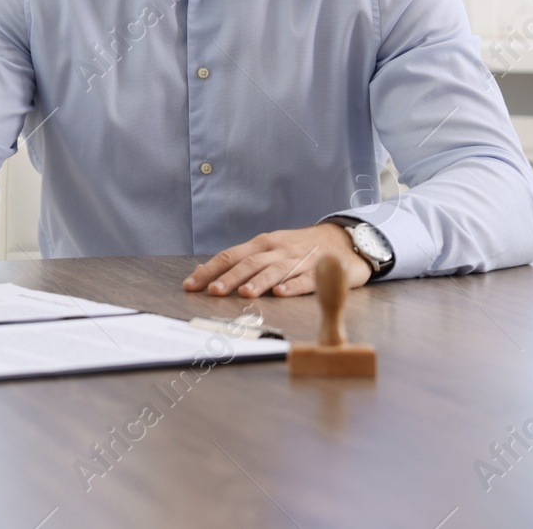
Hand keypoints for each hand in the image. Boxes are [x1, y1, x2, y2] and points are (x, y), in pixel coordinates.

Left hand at [182, 223, 369, 297]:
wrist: (342, 238)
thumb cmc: (299, 247)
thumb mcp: (269, 248)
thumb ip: (243, 260)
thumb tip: (207, 274)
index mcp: (262, 244)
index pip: (230, 256)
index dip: (209, 270)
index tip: (190, 285)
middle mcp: (277, 250)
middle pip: (249, 263)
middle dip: (228, 278)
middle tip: (212, 291)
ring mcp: (299, 259)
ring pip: (275, 270)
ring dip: (258, 282)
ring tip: (243, 293)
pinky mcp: (321, 271)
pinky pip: (306, 279)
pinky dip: (292, 286)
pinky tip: (281, 293)